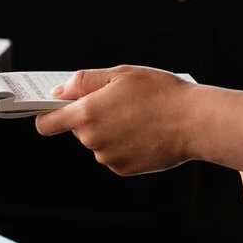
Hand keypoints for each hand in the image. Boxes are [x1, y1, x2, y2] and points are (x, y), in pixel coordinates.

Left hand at [34, 66, 201, 175]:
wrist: (195, 122)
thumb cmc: (161, 93)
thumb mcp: (120, 74)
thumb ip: (84, 82)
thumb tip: (60, 91)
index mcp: (87, 113)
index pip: (47, 123)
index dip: (47, 115)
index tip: (52, 110)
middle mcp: (93, 139)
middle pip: (78, 130)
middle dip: (92, 117)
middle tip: (119, 104)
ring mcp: (108, 157)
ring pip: (98, 143)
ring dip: (109, 132)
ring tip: (138, 117)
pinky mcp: (124, 169)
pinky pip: (114, 155)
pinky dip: (124, 145)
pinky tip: (144, 133)